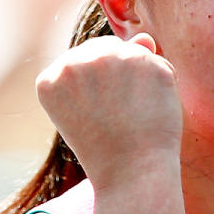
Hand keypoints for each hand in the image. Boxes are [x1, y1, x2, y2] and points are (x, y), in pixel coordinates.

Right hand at [36, 33, 182, 189]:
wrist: (134, 175)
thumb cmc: (112, 148)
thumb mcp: (95, 107)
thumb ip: (109, 67)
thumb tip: (145, 37)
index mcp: (50, 78)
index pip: (82, 61)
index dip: (101, 88)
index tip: (101, 115)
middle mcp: (75, 63)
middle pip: (108, 49)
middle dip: (120, 77)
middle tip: (122, 116)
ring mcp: (111, 59)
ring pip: (136, 53)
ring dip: (143, 79)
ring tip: (136, 113)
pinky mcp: (146, 62)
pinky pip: (160, 64)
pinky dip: (164, 85)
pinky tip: (154, 109)